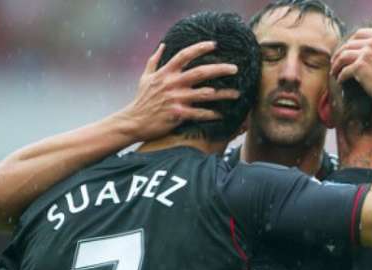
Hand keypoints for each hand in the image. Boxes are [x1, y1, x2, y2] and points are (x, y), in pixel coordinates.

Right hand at [119, 41, 240, 141]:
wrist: (134, 122)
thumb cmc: (141, 100)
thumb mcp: (145, 77)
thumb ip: (154, 61)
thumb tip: (161, 46)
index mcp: (166, 73)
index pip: (184, 55)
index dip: (200, 48)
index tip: (214, 44)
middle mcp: (172, 84)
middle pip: (200, 72)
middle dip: (220, 69)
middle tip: (235, 69)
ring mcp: (176, 99)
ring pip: (205, 94)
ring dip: (223, 94)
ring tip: (237, 94)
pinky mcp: (178, 114)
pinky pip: (200, 113)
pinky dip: (212, 114)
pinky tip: (222, 115)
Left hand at [331, 28, 371, 107]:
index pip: (361, 33)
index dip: (351, 41)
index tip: (346, 49)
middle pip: (349, 43)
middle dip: (340, 52)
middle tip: (336, 61)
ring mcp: (366, 53)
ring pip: (343, 55)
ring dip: (336, 64)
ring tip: (334, 71)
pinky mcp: (360, 66)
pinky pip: (344, 70)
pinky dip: (340, 76)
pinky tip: (340, 80)